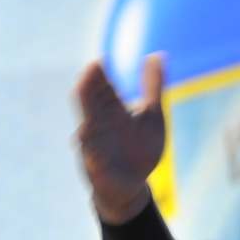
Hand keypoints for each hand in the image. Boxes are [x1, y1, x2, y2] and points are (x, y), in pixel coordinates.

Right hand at [73, 53, 165, 224]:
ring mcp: (95, 146)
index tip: (100, 60)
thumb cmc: (140, 147)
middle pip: (91, 104)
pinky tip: (87, 140)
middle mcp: (99, 125)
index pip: (103, 89)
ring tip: (85, 105)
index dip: (100, 76)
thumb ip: (152, 85)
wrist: (132, 185)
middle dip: (89, 90)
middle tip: (89, 73)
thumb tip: (155, 54)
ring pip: (87, 128)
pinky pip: (92, 158)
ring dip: (86, 117)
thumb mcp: (152, 113)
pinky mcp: (96, 168)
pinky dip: (91, 150)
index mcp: (112, 111)